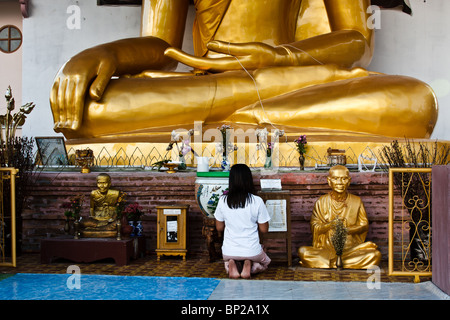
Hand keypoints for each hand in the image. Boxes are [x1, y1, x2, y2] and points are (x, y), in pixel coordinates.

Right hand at [50, 48, 116, 131]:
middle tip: (67, 132)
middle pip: (66, 99)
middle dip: (66, 117)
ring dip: (57, 113)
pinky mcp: (60, 75)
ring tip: (59, 128)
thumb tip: (94, 97)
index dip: (75, 113)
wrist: (98, 52)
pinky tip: (55, 116)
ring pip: (57, 96)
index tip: (75, 127)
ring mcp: (62, 74)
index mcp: (81, 73)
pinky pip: (54, 92)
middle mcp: (68, 73)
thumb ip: (101, 83)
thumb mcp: (108, 69)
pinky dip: (53, 105)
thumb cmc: (106, 63)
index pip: (76, 97)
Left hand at [164, 40, 290, 71]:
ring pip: (200, 68)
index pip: (199, 63)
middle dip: (179, 62)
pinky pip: (207, 67)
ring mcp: (223, 70)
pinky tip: (188, 62)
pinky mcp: (225, 68)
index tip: (168, 50)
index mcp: (226, 66)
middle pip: (195, 68)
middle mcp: (221, 71)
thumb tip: (209, 45)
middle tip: (162, 55)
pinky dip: (196, 64)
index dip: (183, 58)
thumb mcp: (249, 48)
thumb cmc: (265, 55)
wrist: (276, 64)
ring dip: (186, 63)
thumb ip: (229, 48)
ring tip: (171, 56)